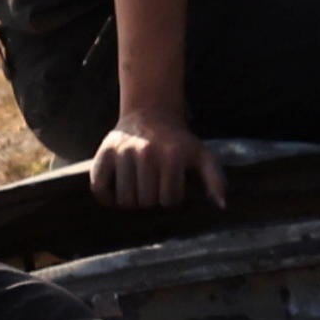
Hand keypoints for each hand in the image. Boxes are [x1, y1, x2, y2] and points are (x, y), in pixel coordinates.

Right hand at [91, 105, 222, 211]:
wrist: (151, 113)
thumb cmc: (179, 141)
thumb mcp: (203, 156)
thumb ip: (215, 180)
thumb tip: (221, 206)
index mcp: (172, 156)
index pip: (169, 200)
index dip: (171, 200)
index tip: (171, 189)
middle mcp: (146, 153)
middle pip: (146, 202)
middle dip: (151, 201)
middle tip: (153, 189)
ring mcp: (123, 153)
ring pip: (125, 199)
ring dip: (132, 202)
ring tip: (139, 190)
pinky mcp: (104, 153)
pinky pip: (99, 187)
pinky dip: (106, 198)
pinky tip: (117, 195)